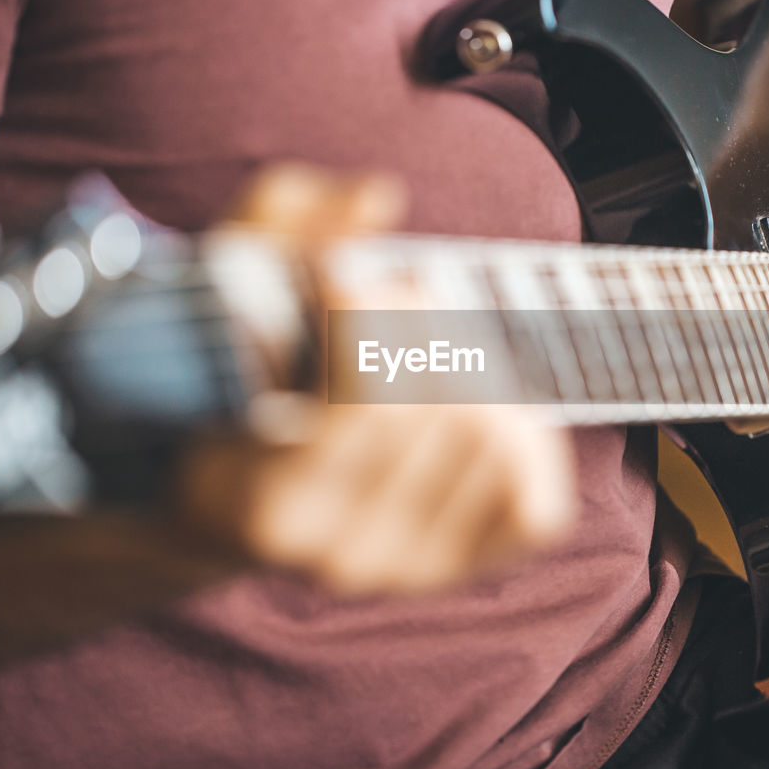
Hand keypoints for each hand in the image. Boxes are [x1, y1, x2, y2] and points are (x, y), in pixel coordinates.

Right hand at [179, 166, 575, 594]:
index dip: (370, 318)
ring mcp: (406, 570)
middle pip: (445, 411)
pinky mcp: (464, 569)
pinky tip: (479, 407)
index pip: (367, 407)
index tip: (344, 277)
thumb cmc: (244, 375)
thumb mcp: (232, 284)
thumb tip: (377, 197)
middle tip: (400, 299)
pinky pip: (536, 498)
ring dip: (475, 371)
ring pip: (496, 443)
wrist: (250, 494)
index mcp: (264, 505)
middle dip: (427, 329)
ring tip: (427, 352)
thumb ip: (285, 220)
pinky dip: (526, 441)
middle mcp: (339, 557)